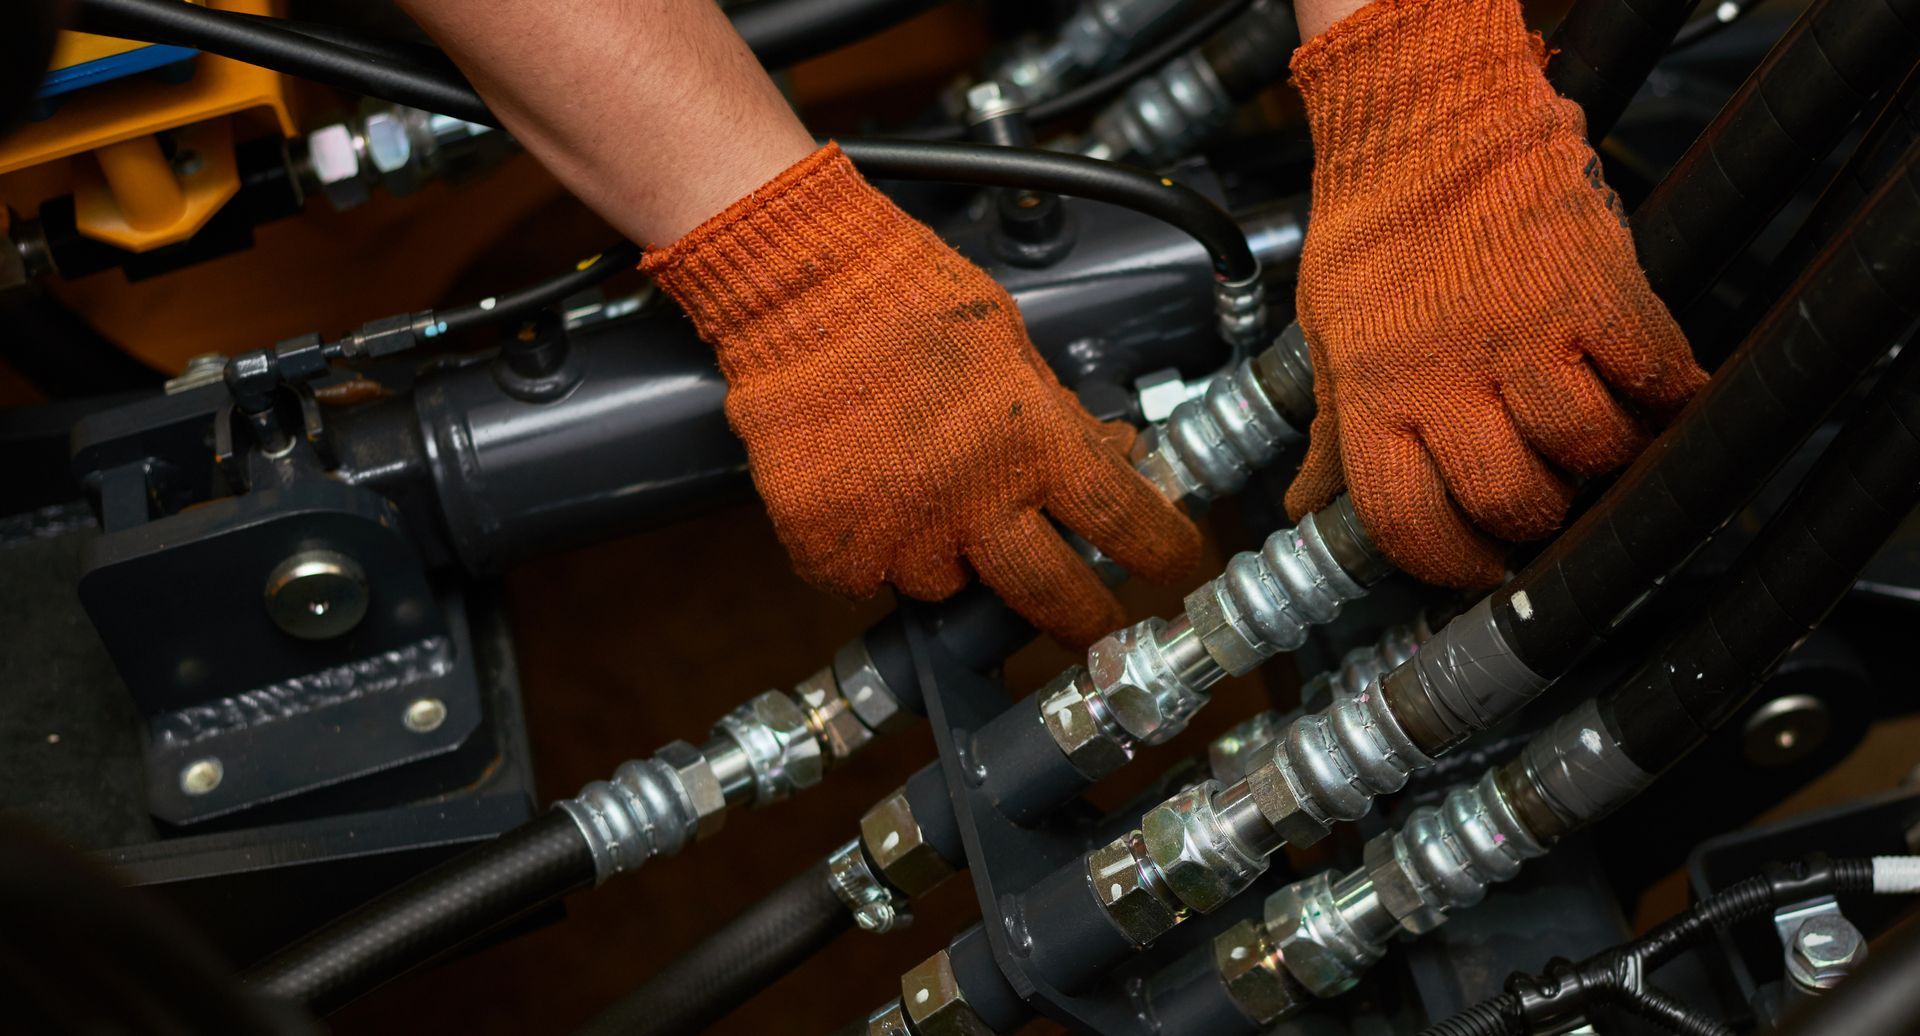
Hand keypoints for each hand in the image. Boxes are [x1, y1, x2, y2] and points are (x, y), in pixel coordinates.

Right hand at [644, 145, 1202, 647]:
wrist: (799, 288)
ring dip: (950, 559)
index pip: (1125, 518)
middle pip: (1051, 596)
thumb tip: (1110, 456)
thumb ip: (1056, 417)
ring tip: (925, 496)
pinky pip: (866, 580)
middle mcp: (973, 496)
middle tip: (1095, 629)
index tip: (1175, 568)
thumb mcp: (1011, 347)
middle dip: (1084, 620)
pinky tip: (867, 501)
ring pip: (947, 587)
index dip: (1163, 553)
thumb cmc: (905, 297)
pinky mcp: (832, 546)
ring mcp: (899, 529)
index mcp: (1033, 438)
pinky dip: (871, 554)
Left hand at [1283, 0, 1706, 587]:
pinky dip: (1666, 398)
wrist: (1430, 125)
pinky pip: (1650, 378)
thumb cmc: (1374, 233)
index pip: (1410, 525)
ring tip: (1594, 444)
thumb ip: (1332, 434)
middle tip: (1544, 504)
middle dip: (1536, 522)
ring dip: (1604, 463)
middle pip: (1513, 502)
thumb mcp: (1328, 338)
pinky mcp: (1594, 292)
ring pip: (1589, 451)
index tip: (1479, 568)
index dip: (1452, 566)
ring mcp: (1526, 334)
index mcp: (1374, 395)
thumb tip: (1305, 511)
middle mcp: (1448, 375)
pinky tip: (1656, 397)